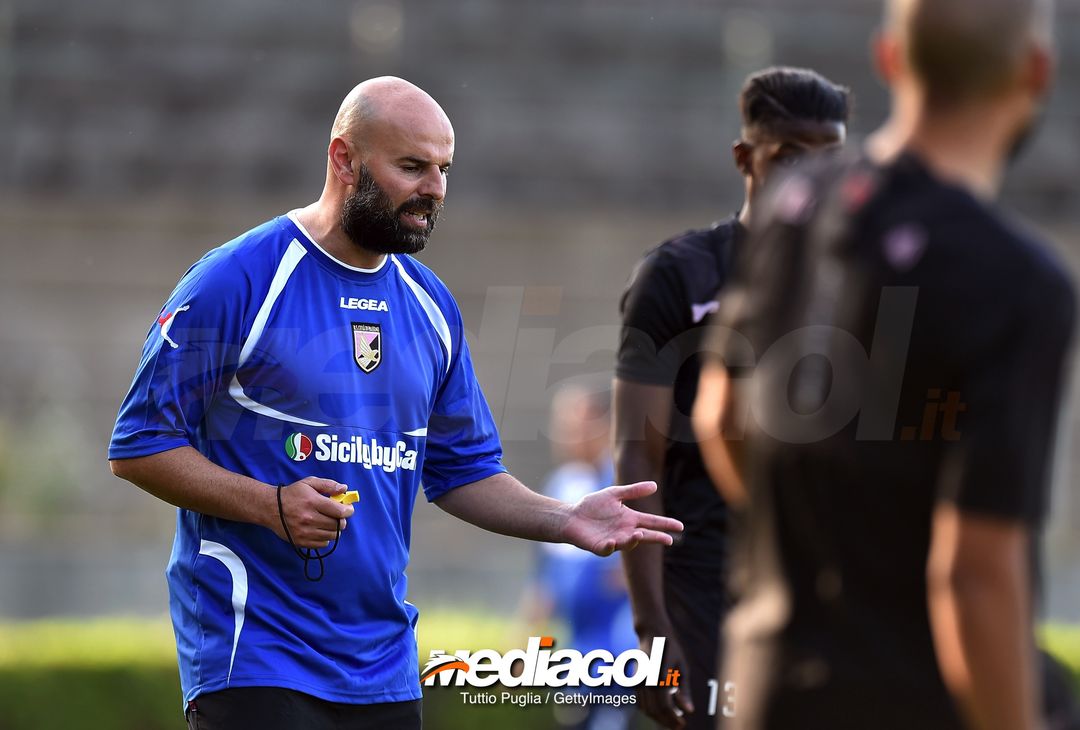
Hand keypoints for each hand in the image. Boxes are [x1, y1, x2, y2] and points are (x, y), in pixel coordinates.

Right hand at [271, 478, 353, 548]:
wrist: (270, 509)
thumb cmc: (292, 494)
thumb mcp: (309, 483)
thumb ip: (328, 485)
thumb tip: (344, 489)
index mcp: (312, 502)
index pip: (339, 511)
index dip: (348, 510)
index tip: (348, 509)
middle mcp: (308, 518)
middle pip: (338, 525)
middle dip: (342, 519)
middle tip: (338, 515)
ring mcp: (304, 532)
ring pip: (332, 535)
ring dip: (335, 529)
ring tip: (329, 522)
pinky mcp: (301, 542)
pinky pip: (323, 544)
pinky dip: (325, 538)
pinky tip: (320, 529)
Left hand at [564, 481, 682, 556]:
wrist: (572, 516)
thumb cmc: (592, 506)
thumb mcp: (614, 494)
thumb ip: (633, 491)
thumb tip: (655, 486)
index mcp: (630, 519)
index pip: (652, 522)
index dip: (665, 524)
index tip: (680, 526)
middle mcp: (625, 531)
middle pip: (645, 536)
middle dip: (657, 538)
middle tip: (669, 540)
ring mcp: (613, 541)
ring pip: (627, 543)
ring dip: (633, 540)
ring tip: (639, 534)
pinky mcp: (600, 547)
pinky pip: (607, 549)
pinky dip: (610, 546)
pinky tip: (612, 541)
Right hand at [638, 634, 693, 728]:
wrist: (651, 632)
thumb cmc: (671, 648)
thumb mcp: (682, 667)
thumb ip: (684, 690)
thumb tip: (689, 710)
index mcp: (660, 675)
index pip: (665, 706)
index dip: (674, 718)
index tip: (683, 724)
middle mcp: (646, 679)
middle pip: (654, 710)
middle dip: (666, 721)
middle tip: (679, 725)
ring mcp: (638, 680)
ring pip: (645, 708)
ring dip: (658, 718)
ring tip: (672, 719)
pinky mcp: (634, 680)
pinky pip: (640, 702)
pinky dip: (649, 710)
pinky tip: (661, 711)